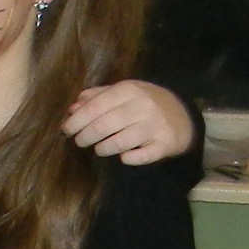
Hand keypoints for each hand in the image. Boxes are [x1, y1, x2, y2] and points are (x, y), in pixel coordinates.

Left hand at [64, 81, 194, 163]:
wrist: (183, 115)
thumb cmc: (144, 103)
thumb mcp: (123, 93)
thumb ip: (97, 97)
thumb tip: (72, 109)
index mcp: (128, 90)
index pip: (93, 108)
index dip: (75, 122)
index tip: (66, 130)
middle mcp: (142, 106)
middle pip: (101, 127)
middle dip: (84, 138)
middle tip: (80, 141)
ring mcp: (154, 127)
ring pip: (116, 145)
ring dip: (102, 149)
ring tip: (99, 148)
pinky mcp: (163, 145)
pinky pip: (136, 158)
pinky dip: (126, 159)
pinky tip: (124, 155)